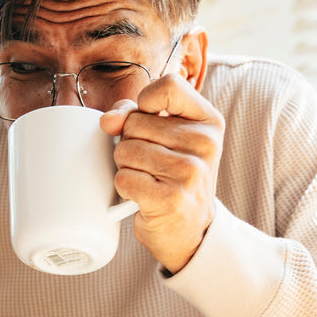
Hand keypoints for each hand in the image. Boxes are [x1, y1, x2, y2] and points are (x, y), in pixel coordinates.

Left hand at [99, 72, 224, 273]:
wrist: (190, 231)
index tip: (149, 121)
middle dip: (131, 143)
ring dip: (127, 167)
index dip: (145, 103)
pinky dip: (125, 188)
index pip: (168, 86)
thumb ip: (136, 115)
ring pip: (125, 150)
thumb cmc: (173, 178)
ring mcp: (190, 172)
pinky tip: (144, 196)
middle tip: (152, 165)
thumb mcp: (167, 139)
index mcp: (209, 121)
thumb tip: (108, 120)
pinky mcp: (170, 198)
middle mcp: (205, 143)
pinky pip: (123, 178)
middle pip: (135, 123)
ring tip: (149, 179)